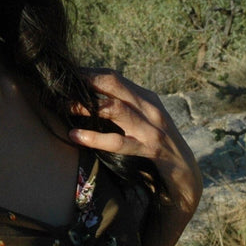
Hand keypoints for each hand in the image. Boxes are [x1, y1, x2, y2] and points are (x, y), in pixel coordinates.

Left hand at [68, 69, 201, 218]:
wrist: (186, 171)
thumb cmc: (157, 143)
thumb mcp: (142, 119)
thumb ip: (123, 106)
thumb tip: (89, 97)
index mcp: (145, 97)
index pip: (113, 76)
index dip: (88, 73)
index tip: (65, 75)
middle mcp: (149, 107)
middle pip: (113, 84)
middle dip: (85, 81)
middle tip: (59, 84)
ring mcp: (150, 128)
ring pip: (115, 109)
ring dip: (87, 106)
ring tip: (63, 106)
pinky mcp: (150, 149)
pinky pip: (118, 142)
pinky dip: (95, 138)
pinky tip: (75, 136)